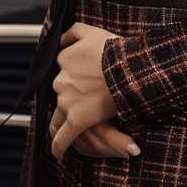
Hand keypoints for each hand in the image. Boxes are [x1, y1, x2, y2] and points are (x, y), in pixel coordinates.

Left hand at [48, 23, 139, 160]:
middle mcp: (60, 80)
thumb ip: (73, 32)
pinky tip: (57, 154)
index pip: (60, 71)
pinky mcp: (76, 121)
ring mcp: (67, 102)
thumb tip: (61, 38)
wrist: (129, 67)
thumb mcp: (92, 31)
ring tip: (69, 125)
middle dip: (69, 97)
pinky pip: (62, 139)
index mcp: (63, 60)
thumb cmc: (114, 49)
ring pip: (58, 116)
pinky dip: (58, 148)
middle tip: (85, 99)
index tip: (80, 82)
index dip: (71, 77)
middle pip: (59, 93)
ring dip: (63, 121)